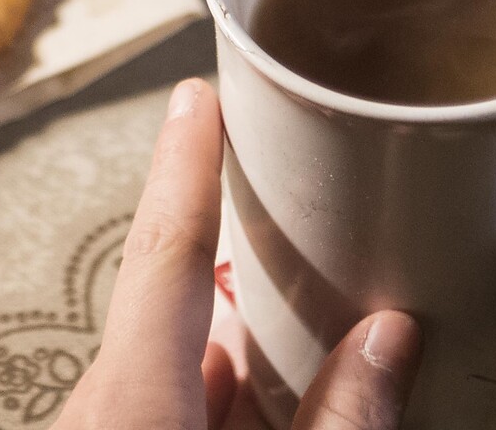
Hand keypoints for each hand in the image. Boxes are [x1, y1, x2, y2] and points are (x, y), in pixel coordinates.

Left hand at [57, 79, 423, 429]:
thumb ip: (340, 418)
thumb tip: (389, 339)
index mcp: (133, 401)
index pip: (164, 250)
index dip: (184, 165)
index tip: (195, 98)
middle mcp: (107, 410)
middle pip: (181, 312)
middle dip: (250, 276)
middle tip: (309, 223)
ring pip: (184, 370)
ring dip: (248, 356)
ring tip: (330, 336)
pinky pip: (173, 408)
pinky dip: (229, 399)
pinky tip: (289, 410)